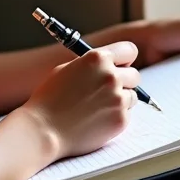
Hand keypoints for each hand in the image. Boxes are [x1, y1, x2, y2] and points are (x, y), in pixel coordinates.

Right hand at [21, 42, 139, 158]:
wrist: (44, 129)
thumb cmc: (50, 98)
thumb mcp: (67, 69)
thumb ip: (91, 65)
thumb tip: (110, 64)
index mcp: (97, 59)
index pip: (129, 50)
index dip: (124, 59)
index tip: (120, 65)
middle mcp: (111, 76)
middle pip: (134, 75)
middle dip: (124, 81)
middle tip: (108, 89)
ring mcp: (118, 99)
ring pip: (132, 96)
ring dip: (120, 100)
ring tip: (97, 107)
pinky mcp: (121, 120)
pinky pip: (126, 114)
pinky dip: (115, 116)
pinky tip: (96, 119)